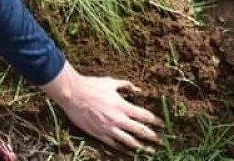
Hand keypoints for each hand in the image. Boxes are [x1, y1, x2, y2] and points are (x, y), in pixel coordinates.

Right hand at [41, 62, 163, 152]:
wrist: (72, 94)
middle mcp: (117, 119)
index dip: (155, 121)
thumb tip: (137, 89)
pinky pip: (114, 144)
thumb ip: (126, 85)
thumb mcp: (111, 82)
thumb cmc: (91, 85)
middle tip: (159, 141)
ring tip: (149, 151)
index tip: (161, 124)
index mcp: (122, 105)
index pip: (144, 116)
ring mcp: (108, 128)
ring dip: (141, 147)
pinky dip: (123, 148)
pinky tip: (128, 151)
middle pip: (140, 131)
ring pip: (129, 141)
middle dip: (152, 136)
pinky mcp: (99, 133)